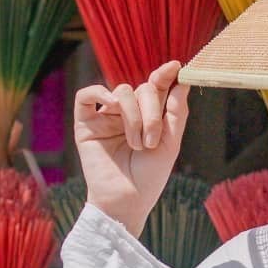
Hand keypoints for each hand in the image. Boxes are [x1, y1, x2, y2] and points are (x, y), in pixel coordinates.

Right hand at [75, 61, 188, 236]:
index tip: (175, 67)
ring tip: (137, 144)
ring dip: (133, 116)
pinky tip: (111, 106)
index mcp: (149, 116)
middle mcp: (127, 113)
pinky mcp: (85, 124)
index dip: (164, 75)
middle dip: (152, 111)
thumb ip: (176, 111)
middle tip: (151, 141)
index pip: (156, 87)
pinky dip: (99, 93)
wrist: (127, 201)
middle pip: (142, 89)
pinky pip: (86, 95)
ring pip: (121, 92)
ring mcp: (106, 117)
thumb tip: (182, 79)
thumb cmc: (149, 177)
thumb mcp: (170, 142)